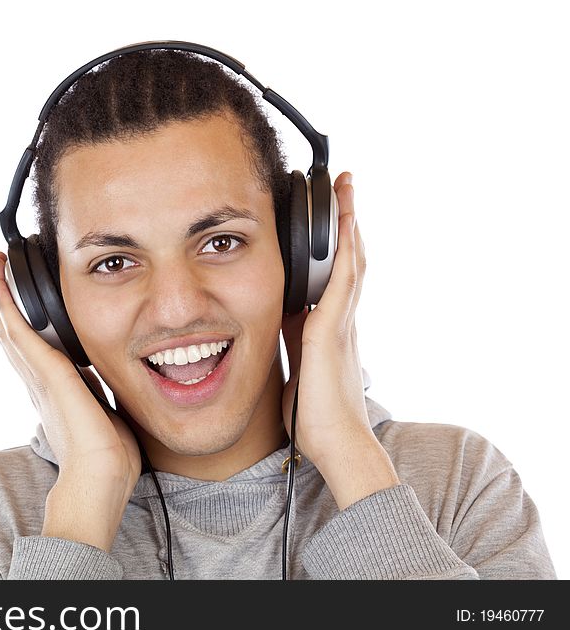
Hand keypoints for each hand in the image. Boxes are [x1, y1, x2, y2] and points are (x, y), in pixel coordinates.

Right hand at [0, 251, 140, 548]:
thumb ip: (100, 396)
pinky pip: (21, 335)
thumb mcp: (106, 415)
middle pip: (12, 334)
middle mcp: (39, 383)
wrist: (100, 480)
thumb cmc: (108, 459)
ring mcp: (40, 379)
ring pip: (11, 329)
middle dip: (3, 301)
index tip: (16, 299)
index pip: (31, 349)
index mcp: (54, 392)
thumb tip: (108, 385)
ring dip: (0, 296)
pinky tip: (1, 285)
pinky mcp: (48, 375)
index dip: (20, 322)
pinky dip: (9, 308)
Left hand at [280, 173, 398, 508]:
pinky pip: (346, 278)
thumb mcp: (296, 369)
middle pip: (348, 258)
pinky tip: (345, 220)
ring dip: (348, 221)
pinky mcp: (334, 329)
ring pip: (351, 260)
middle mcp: (341, 319)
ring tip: (346, 187)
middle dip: (344, 222)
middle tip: (343, 186)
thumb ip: (292, 344)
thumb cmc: (316, 415)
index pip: (332, 276)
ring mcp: (341, 322)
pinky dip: (346, 247)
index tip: (328, 219)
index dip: (333, 246)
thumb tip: (278, 329)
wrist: (336, 443)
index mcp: (327, 329)